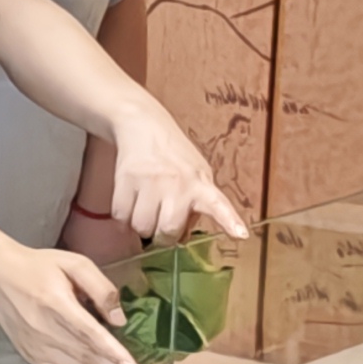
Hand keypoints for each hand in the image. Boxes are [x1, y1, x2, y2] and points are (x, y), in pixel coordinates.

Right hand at [0, 206, 155, 363]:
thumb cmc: (38, 266)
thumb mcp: (73, 262)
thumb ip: (99, 287)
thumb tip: (120, 320)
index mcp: (56, 304)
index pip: (88, 333)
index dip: (111, 352)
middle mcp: (46, 330)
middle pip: (88, 357)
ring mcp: (37, 346)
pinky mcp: (32, 356)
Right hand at [94, 117, 250, 246]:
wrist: (143, 125)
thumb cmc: (174, 157)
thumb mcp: (197, 175)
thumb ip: (196, 206)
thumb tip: (180, 238)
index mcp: (201, 184)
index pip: (219, 205)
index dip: (230, 222)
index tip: (241, 236)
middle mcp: (179, 183)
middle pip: (168, 231)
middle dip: (162, 236)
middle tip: (160, 226)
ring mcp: (151, 181)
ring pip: (141, 227)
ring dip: (140, 226)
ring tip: (145, 211)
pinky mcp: (126, 179)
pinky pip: (120, 217)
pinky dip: (122, 219)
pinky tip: (129, 206)